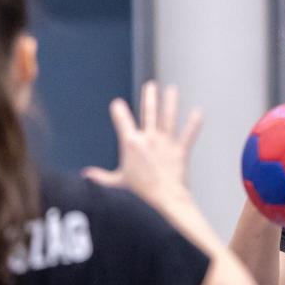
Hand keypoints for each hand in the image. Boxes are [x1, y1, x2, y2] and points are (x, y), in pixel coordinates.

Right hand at [82, 81, 201, 209]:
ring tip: (171, 89)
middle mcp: (149, 138)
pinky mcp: (179, 150)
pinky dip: (193, 124)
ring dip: (170, 103)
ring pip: (168, 118)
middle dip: (149, 97)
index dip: (119, 111)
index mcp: (132, 143)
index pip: (123, 120)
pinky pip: (188, 135)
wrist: (164, 198)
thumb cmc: (141, 192)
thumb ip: (101, 177)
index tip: (117, 104)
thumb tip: (85, 176)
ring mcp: (165, 143)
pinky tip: (198, 112)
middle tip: (150, 85)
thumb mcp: (117, 183)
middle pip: (149, 112)